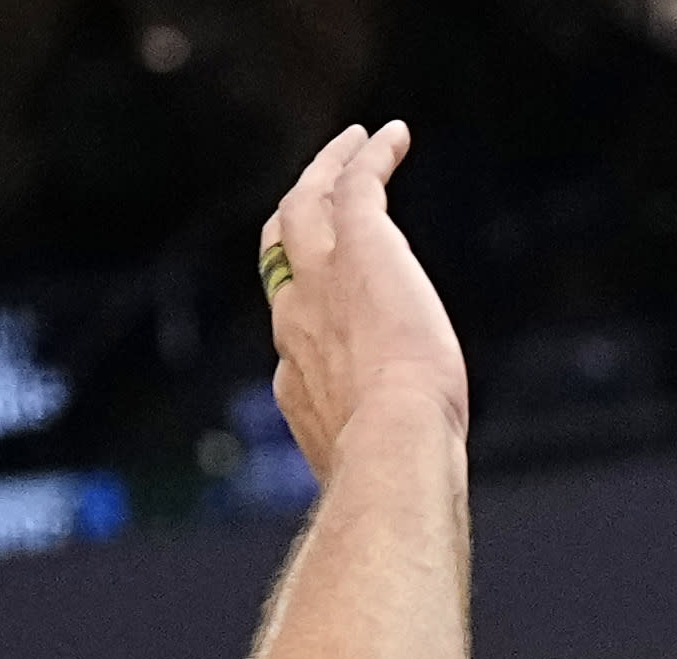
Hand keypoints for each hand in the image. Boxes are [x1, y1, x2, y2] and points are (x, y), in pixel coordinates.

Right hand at [252, 121, 467, 480]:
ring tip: (353, 143)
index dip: (304, 305)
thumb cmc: (395, 472)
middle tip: (316, 188)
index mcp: (296, 377)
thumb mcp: (371, 473)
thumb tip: (398, 504)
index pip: (291, 325)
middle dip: (294, 214)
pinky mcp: (360, 243)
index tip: (326, 304)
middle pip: (278, 246)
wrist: (393, 446)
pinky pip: (357, 182)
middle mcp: (296, 317)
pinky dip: (370, 156)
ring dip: (326, 168)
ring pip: (305, 200)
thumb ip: (370, 471)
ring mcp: (322, 276)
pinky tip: (392, 136)